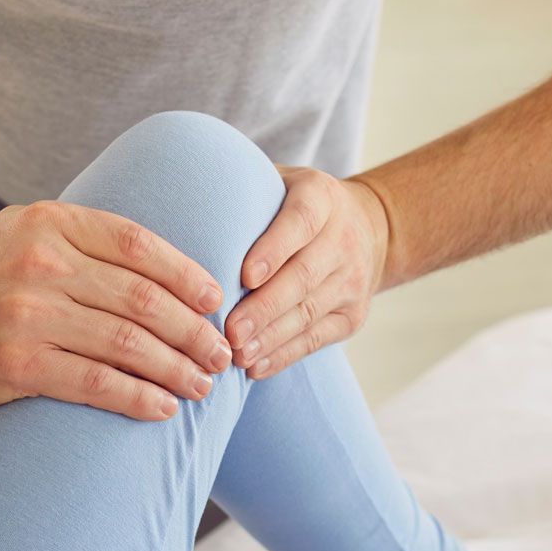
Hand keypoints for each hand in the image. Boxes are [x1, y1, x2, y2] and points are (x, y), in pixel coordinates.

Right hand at [0, 201, 232, 420]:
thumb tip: (169, 270)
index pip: (139, 244)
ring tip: (202, 386)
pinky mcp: (17, 366)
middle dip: (193, 331)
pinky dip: (137, 397)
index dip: (186, 275)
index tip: (215, 300)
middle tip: (220, 354)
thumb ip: (86, 240)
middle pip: (142, 299)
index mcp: (51, 224)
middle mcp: (41, 265)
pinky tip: (163, 408)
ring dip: (176, 369)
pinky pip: (95, 383)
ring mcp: (28, 316)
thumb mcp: (26, 232)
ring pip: (127, 344)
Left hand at [224, 168, 390, 378]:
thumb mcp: (278, 184)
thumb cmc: (296, 208)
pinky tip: (256, 366)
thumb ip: (242, 190)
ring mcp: (352, 281)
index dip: (273, 250)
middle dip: (264, 308)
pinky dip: (284, 355)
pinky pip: (317, 339)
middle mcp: (343, 239)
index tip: (245, 276)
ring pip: (308, 313)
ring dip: (270, 338)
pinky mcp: (353, 316)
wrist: (370, 229)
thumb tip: (181, 198)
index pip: (300, 222)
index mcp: (321, 198)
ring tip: (237, 354)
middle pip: (303, 277)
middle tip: (230, 331)